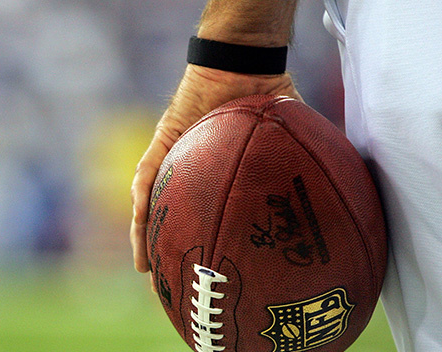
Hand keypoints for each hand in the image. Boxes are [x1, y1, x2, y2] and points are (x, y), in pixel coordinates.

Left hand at [130, 64, 300, 273]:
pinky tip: (140, 223)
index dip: (203, 246)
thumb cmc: (264, 101)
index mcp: (214, 180)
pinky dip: (141, 200)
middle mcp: (189, 175)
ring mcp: (172, 161)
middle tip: (168, 283)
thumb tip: (337, 197)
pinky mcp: (160, 145)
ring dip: (144, 235)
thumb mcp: (288, 145)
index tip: (206, 274)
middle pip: (173, 219)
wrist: (243, 67)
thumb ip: (302, 171)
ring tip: (146, 266)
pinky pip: (145, 176)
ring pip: (150, 205)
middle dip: (169, 251)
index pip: (206, 219)